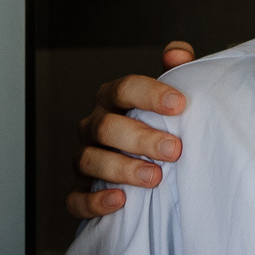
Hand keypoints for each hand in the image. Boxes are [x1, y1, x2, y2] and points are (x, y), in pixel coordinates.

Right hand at [70, 42, 196, 220]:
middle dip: (141, 139)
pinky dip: (94, 201)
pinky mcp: (80, 190)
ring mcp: (85, 157)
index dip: (150, 94)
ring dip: (121, 169)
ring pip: (90, 160)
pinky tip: (119, 201)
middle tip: (173, 149)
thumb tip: (177, 52)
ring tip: (154, 178)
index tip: (179, 104)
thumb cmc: (159, 129)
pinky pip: (75, 198)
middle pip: (107, 126)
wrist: (150, 170)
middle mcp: (94, 126)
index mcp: (113, 100)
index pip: (124, 88)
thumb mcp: (170, 100)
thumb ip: (177, 72)